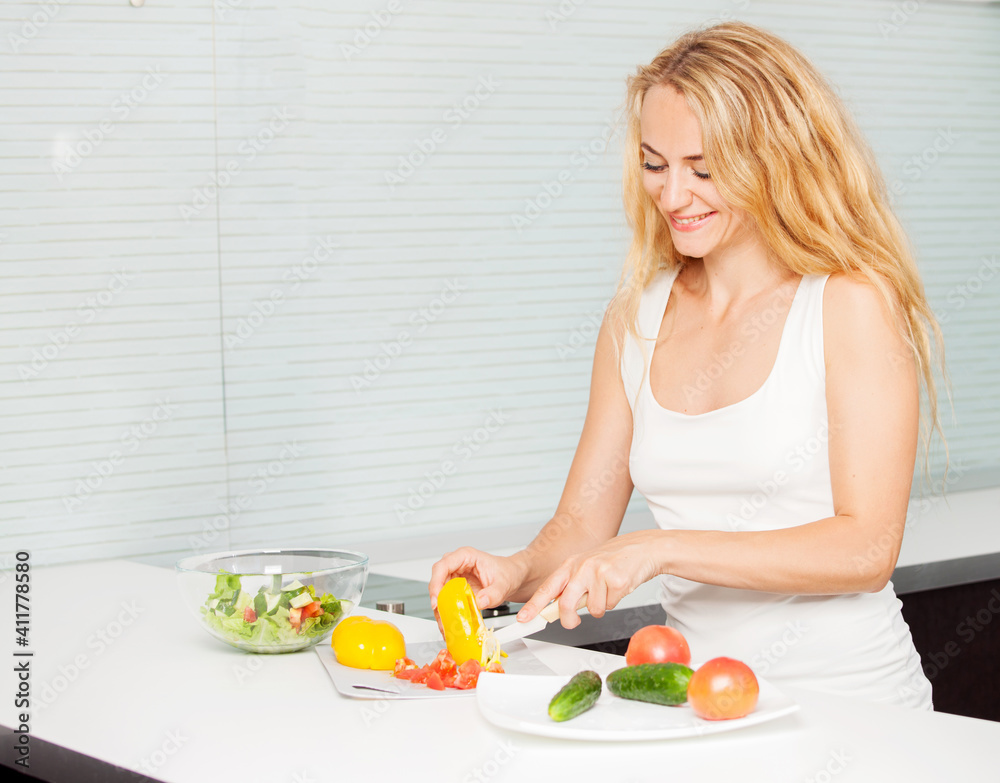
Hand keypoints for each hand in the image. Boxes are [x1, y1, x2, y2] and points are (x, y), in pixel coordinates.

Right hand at [428, 546, 526, 632]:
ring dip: (441, 610)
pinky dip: (448, 613)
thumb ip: (493, 594)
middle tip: (441, 617)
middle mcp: (457, 565)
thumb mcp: (503, 584)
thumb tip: (480, 602)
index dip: (436, 583)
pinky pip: (447, 600)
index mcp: (466, 556)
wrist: (512, 577)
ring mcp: (455, 577)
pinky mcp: (456, 589)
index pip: (442, 566)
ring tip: (446, 625)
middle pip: (437, 581)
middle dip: (437, 601)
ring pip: (440, 593)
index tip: (436, 601)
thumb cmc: (507, 573)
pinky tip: (451, 624)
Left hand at [516, 531, 662, 628]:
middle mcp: (582, 567)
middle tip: (572, 622)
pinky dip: (615, 601)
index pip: (547, 588)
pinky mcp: (616, 580)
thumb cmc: (612, 560)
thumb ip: (571, 586)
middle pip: (566, 604)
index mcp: (571, 564)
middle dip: (568, 619)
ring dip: (601, 607)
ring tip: (607, 591)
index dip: (533, 606)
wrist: (641, 548)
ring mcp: (599, 573)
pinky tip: (618, 586)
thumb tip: (557, 609)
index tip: (523, 619)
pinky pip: (610, 605)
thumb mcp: (586, 568)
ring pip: (593, 609)